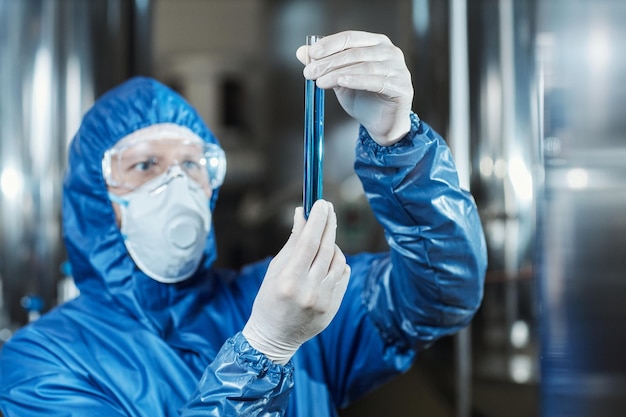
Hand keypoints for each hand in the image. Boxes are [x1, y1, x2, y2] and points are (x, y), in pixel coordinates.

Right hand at [242, 200, 350, 364]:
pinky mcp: (334, 307)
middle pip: (326, 249)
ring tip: (323, 239)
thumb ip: (292, 242)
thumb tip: (302, 213)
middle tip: (328, 208)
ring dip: (333, 244)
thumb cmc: (269, 300)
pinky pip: (343, 275)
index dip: (318, 220)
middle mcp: (309, 291)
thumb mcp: (275, 270)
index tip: (321, 203)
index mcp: (289, 280)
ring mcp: (324, 301)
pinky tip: (328, 260)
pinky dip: (338, 263)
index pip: (309, 242)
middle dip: (329, 224)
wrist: (275, 337)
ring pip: (339, 261)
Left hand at [297, 30, 413, 145]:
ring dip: (338, 72)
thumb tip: (302, 51)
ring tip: (320, 81)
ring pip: (364, 66)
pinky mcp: (401, 87)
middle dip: (329, 61)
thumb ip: (325, 64)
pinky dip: (356, 80)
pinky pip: (376, 81)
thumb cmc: (364, 99)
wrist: (381, 125)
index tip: (311, 54)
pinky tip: (341, 82)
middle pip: (355, 52)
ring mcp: (398, 69)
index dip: (330, 44)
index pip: (351, 37)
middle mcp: (390, 52)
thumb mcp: (339, 79)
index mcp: (376, 43)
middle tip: (310, 72)